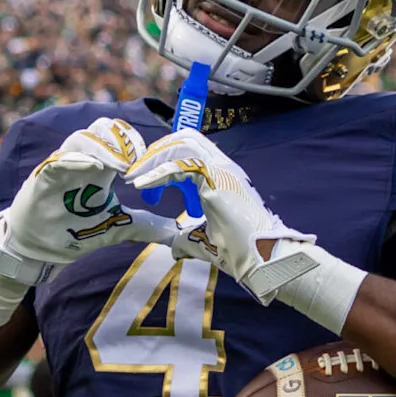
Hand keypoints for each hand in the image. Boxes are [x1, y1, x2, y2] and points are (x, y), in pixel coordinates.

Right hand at [0, 118, 178, 285]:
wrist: (40, 250)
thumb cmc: (75, 232)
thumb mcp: (116, 228)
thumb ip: (143, 226)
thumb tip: (173, 231)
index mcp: (101, 167)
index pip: (120, 138)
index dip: (136, 144)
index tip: (150, 163)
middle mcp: (83, 161)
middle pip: (102, 129)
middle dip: (122, 140)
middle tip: (136, 162)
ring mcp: (62, 167)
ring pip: (82, 138)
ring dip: (104, 148)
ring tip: (121, 166)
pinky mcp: (44, 177)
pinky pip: (59, 159)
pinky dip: (77, 159)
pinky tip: (94, 168)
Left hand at [126, 129, 315, 301]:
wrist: (261, 258)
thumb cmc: (239, 250)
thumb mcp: (203, 240)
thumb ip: (186, 239)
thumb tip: (174, 248)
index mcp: (221, 175)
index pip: (190, 149)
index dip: (164, 159)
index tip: (144, 183)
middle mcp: (223, 166)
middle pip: (184, 138)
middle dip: (156, 152)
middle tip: (135, 173)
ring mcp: (222, 169)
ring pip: (182, 143)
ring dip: (154, 158)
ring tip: (135, 178)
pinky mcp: (216, 179)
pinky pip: (181, 166)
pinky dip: (158, 173)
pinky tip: (142, 185)